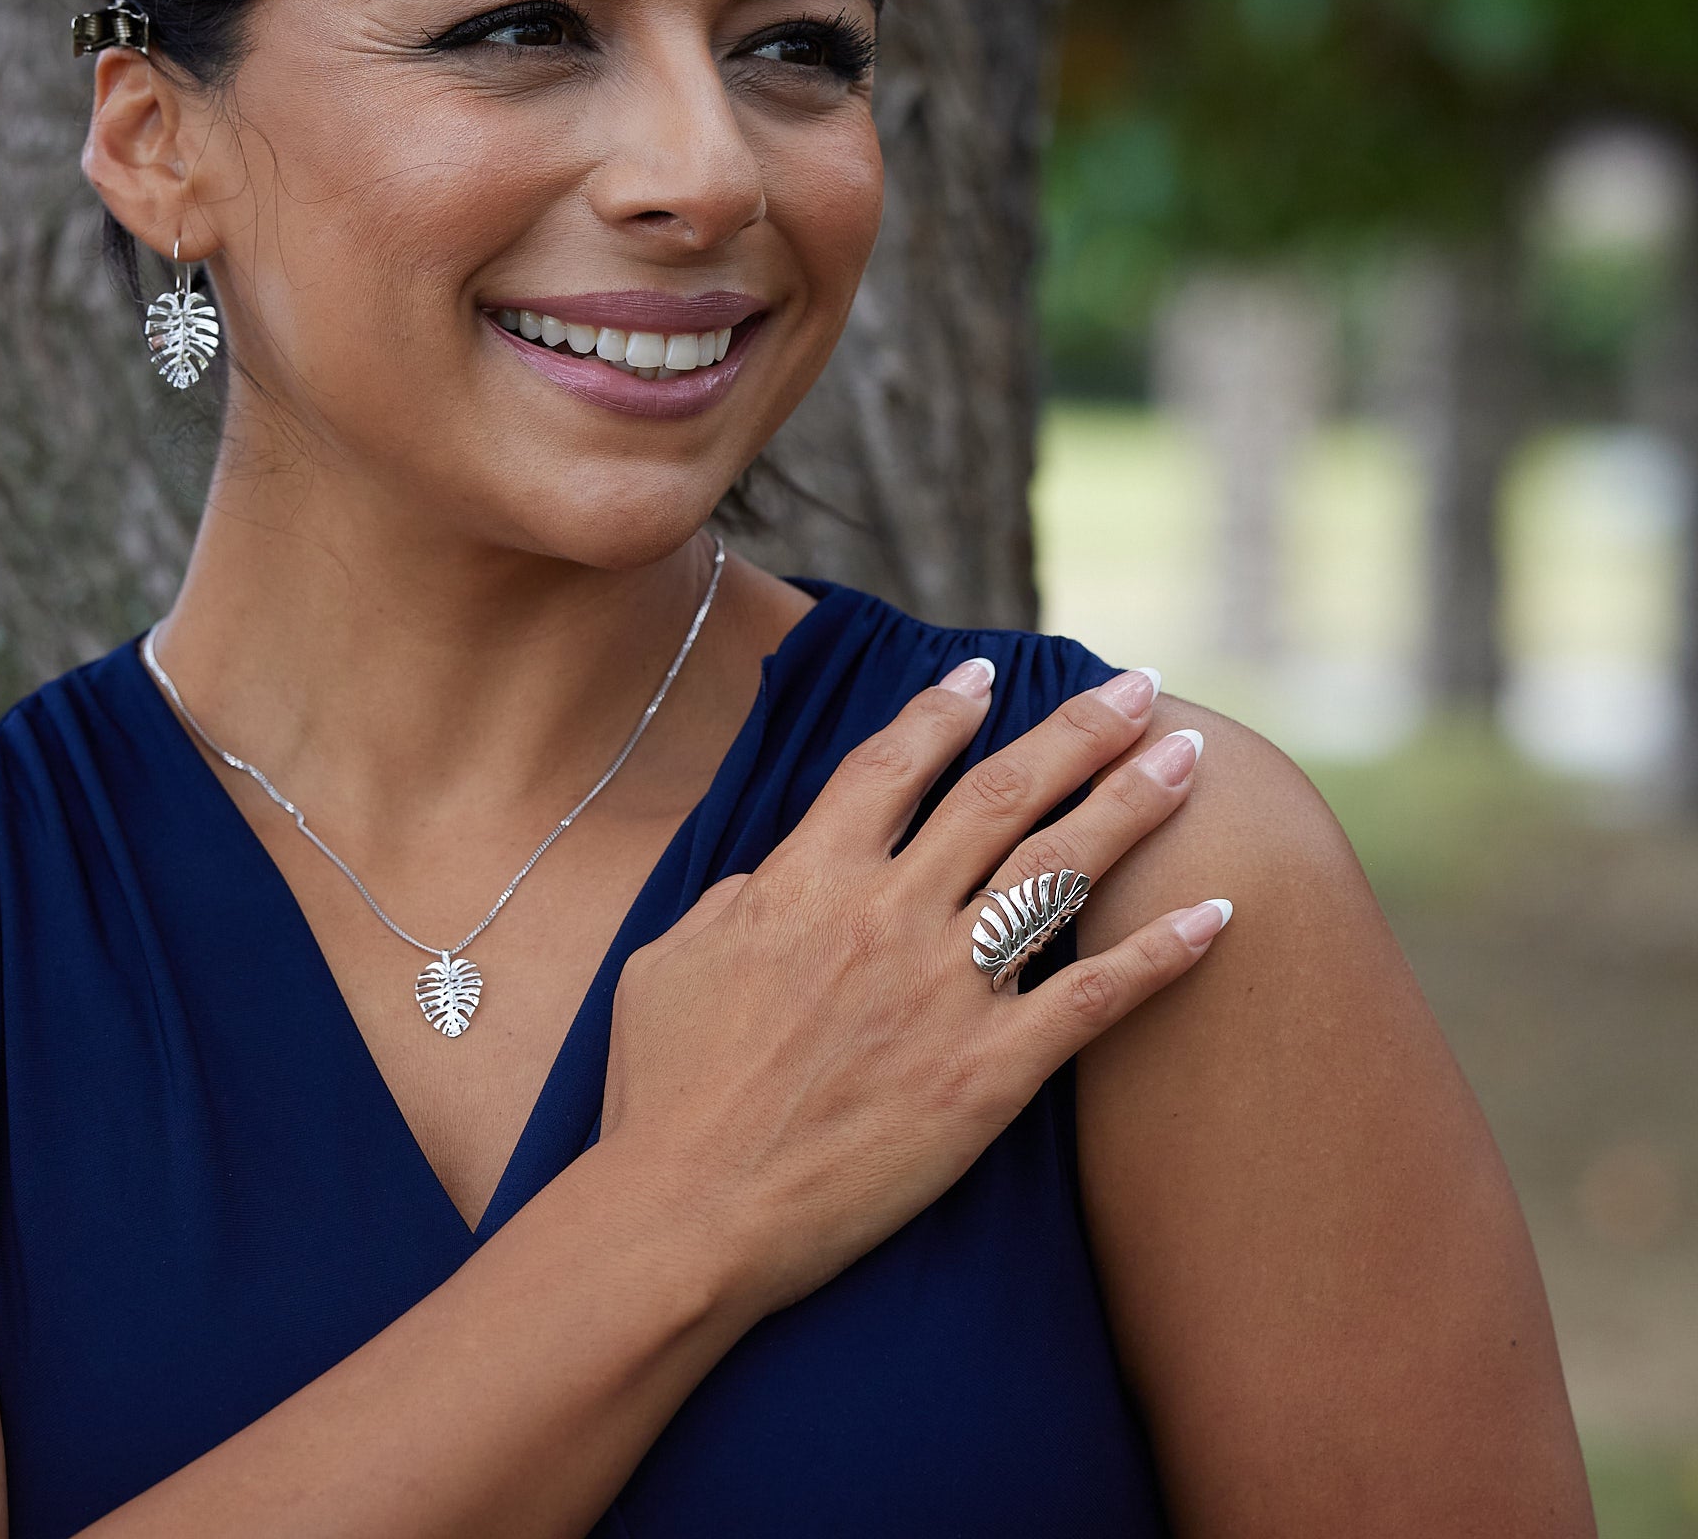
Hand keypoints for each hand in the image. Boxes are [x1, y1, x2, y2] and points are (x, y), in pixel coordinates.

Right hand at [600, 661, 1224, 1317]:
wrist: (690, 1209)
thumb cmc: (662, 1090)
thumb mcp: (674, 957)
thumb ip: (740, 899)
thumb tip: (780, 877)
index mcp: (807, 880)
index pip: (892, 766)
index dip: (943, 711)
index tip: (989, 672)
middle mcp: (888, 914)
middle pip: (1001, 795)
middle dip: (1077, 730)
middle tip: (1137, 685)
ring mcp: (946, 990)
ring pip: (1059, 869)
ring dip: (1131, 802)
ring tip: (1188, 752)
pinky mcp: (989, 1074)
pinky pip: (1095, 1000)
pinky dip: (1162, 953)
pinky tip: (1218, 911)